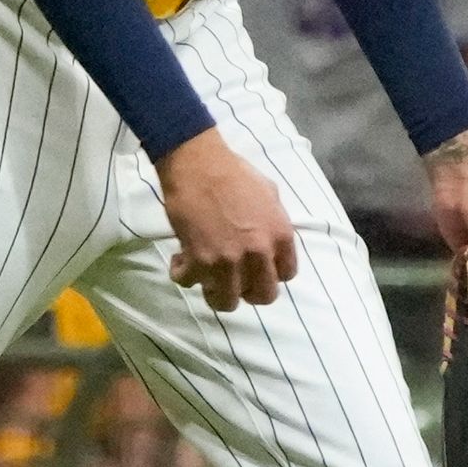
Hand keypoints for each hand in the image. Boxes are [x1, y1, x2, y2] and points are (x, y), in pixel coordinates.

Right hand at [156, 129, 296, 309]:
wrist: (198, 164)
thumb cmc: (234, 172)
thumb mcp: (270, 195)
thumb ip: (274, 225)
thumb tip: (271, 242)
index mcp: (280, 236)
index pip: (286, 275)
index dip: (270, 274)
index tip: (257, 268)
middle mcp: (259, 253)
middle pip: (263, 296)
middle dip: (248, 291)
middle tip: (234, 279)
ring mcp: (228, 260)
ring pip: (226, 302)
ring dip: (215, 292)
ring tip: (206, 276)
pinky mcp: (198, 261)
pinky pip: (190, 284)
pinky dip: (183, 275)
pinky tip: (181, 261)